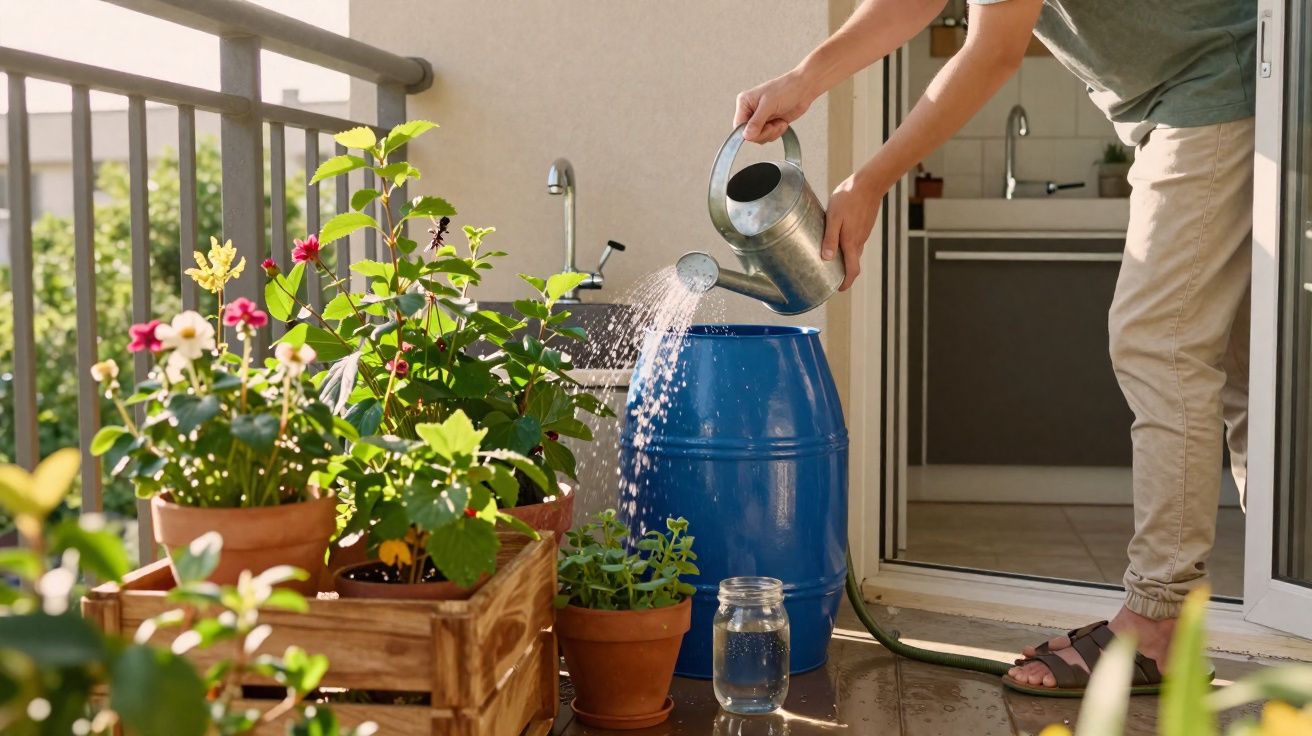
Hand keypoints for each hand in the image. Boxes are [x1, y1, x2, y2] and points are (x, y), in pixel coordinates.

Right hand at [734, 69, 816, 142]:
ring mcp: (760, 118)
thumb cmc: (787, 89)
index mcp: (744, 103)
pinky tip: (782, 123)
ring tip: (779, 121)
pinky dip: (776, 133)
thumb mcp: (769, 105)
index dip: (749, 132)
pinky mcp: (769, 123)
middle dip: (763, 133)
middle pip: (749, 134)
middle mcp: (750, 111)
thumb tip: (746, 135)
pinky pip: (768, 136)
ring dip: (771, 133)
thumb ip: (756, 121)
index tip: (761, 129)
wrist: (804, 88)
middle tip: (773, 125)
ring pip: (759, 137)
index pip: (738, 126)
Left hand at [822, 172, 885, 290]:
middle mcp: (859, 241)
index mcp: (851, 242)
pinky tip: (838, 239)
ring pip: (854, 252)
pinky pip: (856, 241)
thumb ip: (830, 238)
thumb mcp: (833, 217)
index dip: (846, 282)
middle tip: (831, 275)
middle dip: (844, 272)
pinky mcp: (864, 226)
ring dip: (845, 258)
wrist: (869, 183)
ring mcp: (863, 233)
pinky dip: (848, 246)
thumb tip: (826, 258)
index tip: (839, 288)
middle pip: (853, 263)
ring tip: (831, 258)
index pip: (853, 270)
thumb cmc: (849, 198)